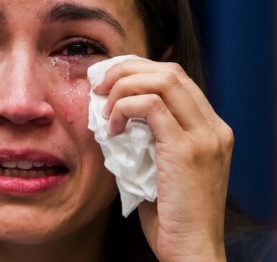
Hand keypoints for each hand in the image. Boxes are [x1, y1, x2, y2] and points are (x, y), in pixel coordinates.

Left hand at [93, 59, 232, 261]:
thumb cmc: (170, 212)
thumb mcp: (161, 165)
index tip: (110, 82)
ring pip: (162, 81)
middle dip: (127, 70)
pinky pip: (151, 107)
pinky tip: (111, 129)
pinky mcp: (187, 150)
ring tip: (104, 109)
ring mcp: (204, 136)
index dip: (139, 71)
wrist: (192, 250)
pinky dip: (124, 108)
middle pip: (170, 71)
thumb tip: (113, 112)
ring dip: (123, 88)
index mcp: (210, 128)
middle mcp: (213, 126)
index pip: (175, 78)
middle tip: (100, 87)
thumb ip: (148, 135)